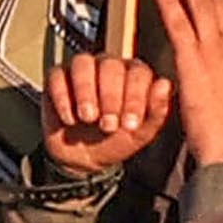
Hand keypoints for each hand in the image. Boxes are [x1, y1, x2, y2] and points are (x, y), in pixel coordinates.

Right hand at [39, 50, 179, 177]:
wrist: (84, 158)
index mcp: (134, 75)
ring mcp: (82, 69)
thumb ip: (156, 111)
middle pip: (110, 65)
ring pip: (83, 63)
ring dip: (86, 91)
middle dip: (110, 97)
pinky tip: (70, 119)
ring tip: (88, 118)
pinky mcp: (57, 78)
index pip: (138, 72)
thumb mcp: (140, 134)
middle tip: (108, 125)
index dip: (135, 98)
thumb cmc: (117, 141)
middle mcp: (108, 66)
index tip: (130, 124)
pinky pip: (57, 75)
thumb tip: (165, 84)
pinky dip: (63, 97)